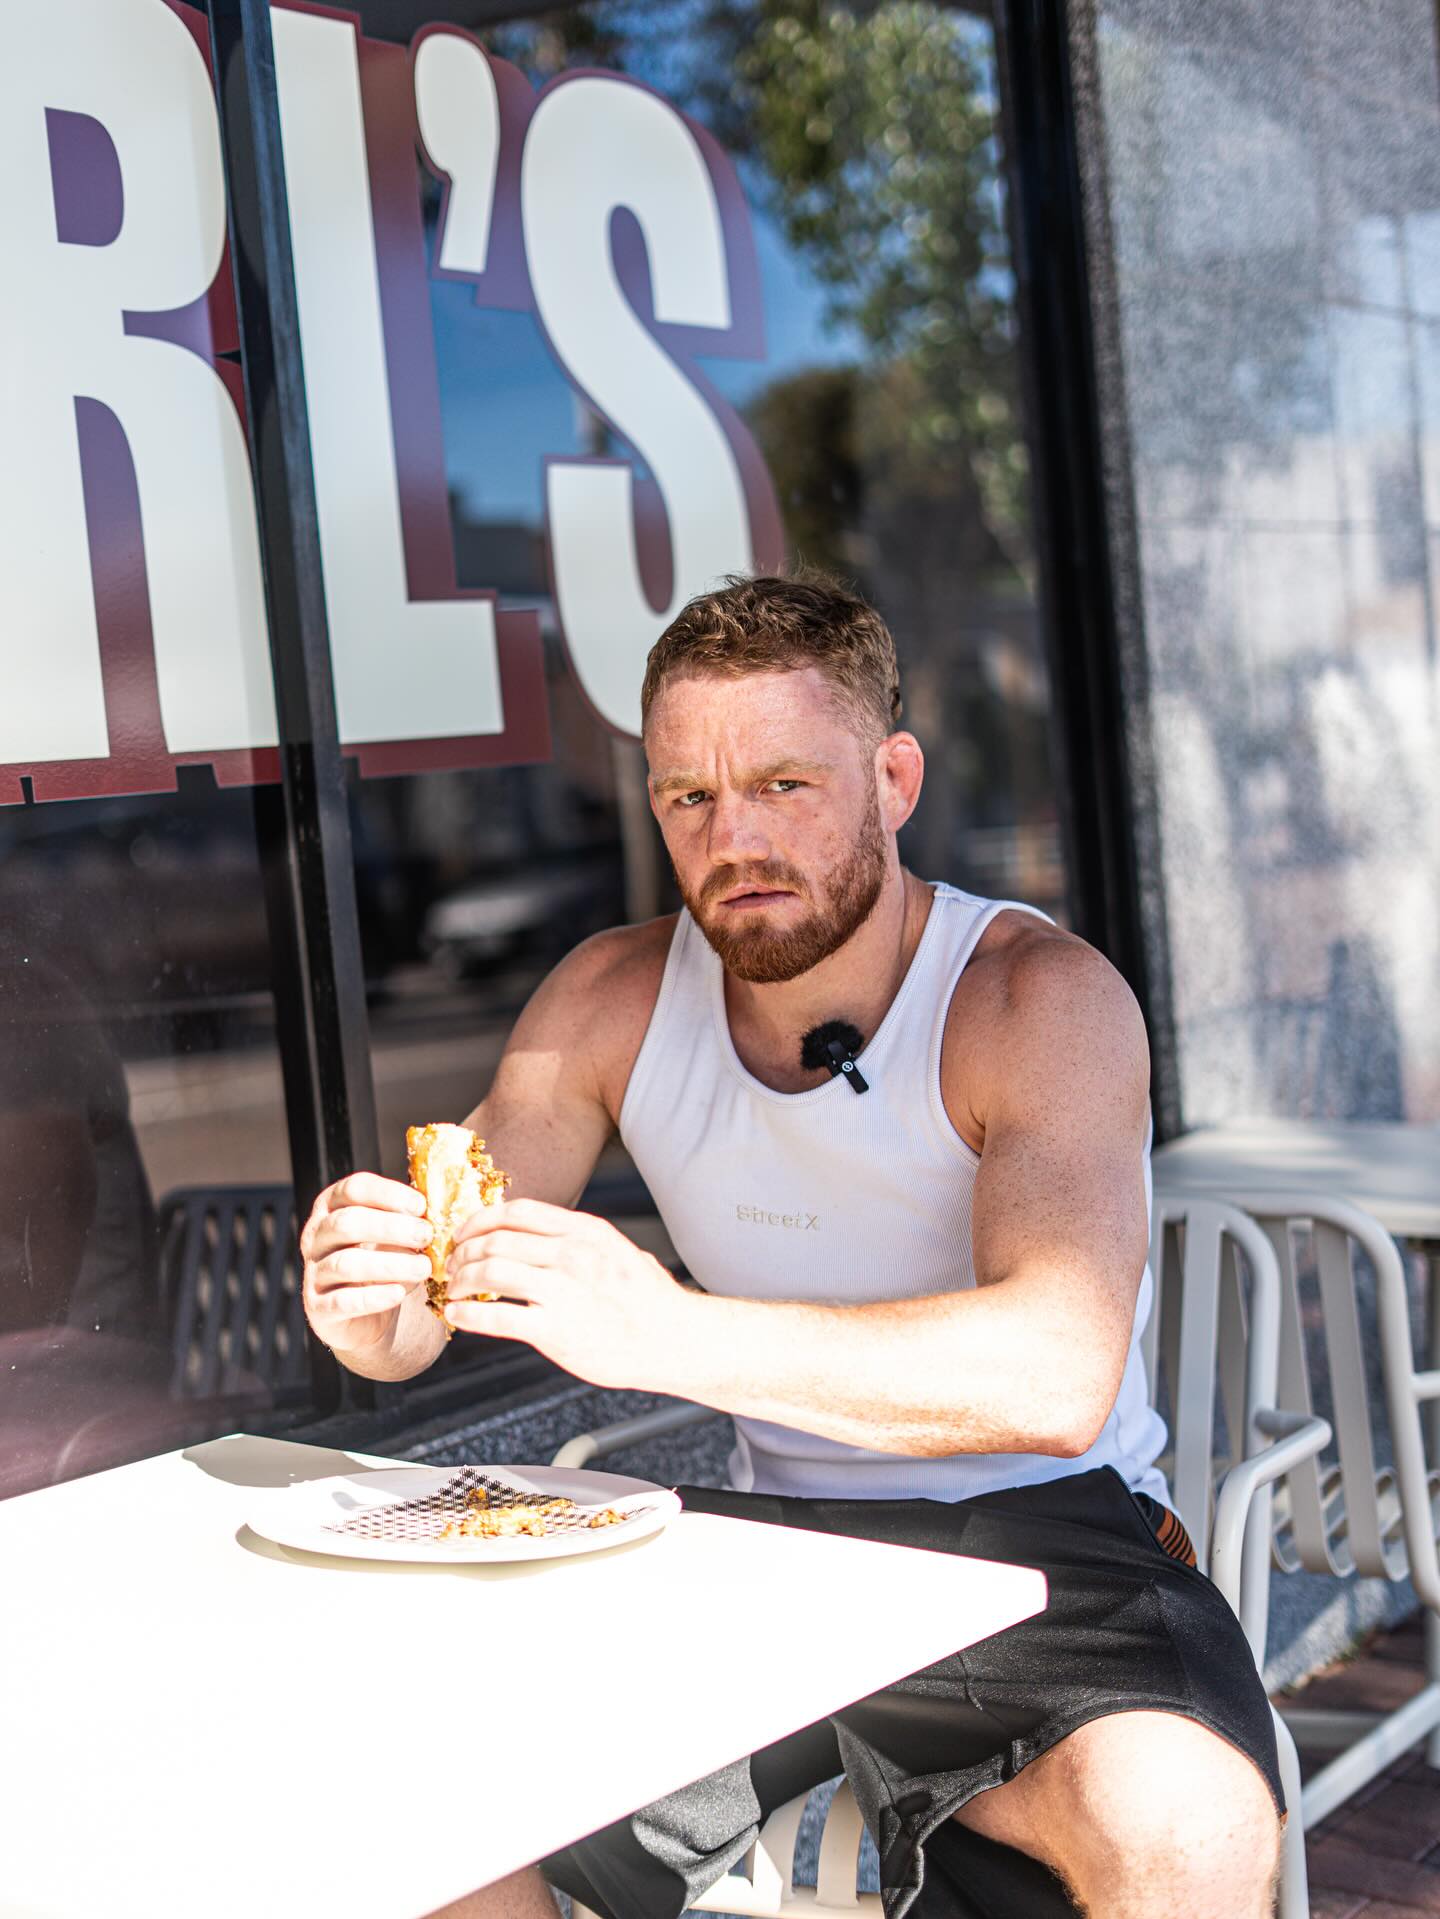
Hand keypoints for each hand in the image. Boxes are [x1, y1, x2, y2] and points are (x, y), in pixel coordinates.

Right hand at [300, 1172, 432, 1355]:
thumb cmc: (383, 1261)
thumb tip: (442, 1210)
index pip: (354, 1188)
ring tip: (424, 1268)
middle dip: (392, 1227)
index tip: (421, 1206)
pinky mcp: (318, 1308)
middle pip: (348, 1222)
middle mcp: (316, 1235)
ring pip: (346, 1263)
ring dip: (390, 1264)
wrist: (366, 1315)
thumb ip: (409, 1219)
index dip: (389, 1194)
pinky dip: (374, 1298)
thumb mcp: (393, 1234)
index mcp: (332, 1206)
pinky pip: (343, 1301)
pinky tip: (398, 1293)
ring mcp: (314, 1272)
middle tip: (426, 1236)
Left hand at [445, 1199, 689, 1391]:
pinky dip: (468, 1313)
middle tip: (452, 1266)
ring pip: (489, 1270)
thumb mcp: (618, 1249)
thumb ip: (580, 1239)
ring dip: (461, 1279)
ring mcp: (562, 1291)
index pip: (516, 1211)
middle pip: (495, 1239)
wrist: (674, 1340)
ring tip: (454, 1290)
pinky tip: (458, 1315)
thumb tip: (540, 1234)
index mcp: (585, 1230)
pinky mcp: (555, 1330)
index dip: (480, 1220)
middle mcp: (571, 1253)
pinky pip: (496, 1316)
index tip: (464, 1234)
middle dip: (463, 1252)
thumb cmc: (649, 1299)